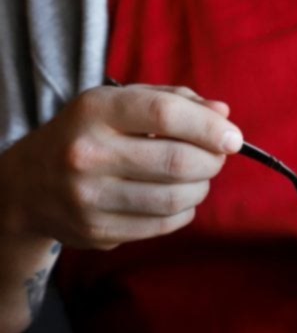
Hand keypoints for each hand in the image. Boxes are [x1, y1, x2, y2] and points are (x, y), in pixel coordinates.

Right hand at [1, 84, 242, 250]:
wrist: (28, 185)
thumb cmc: (88, 132)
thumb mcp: (119, 101)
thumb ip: (173, 100)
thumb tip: (223, 114)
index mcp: (96, 110)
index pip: (165, 114)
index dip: (209, 126)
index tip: (233, 137)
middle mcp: (88, 154)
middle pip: (176, 161)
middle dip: (212, 160)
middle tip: (218, 156)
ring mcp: (89, 198)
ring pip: (173, 198)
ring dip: (201, 188)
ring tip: (200, 176)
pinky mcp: (96, 233)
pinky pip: (161, 225)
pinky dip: (183, 211)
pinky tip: (180, 198)